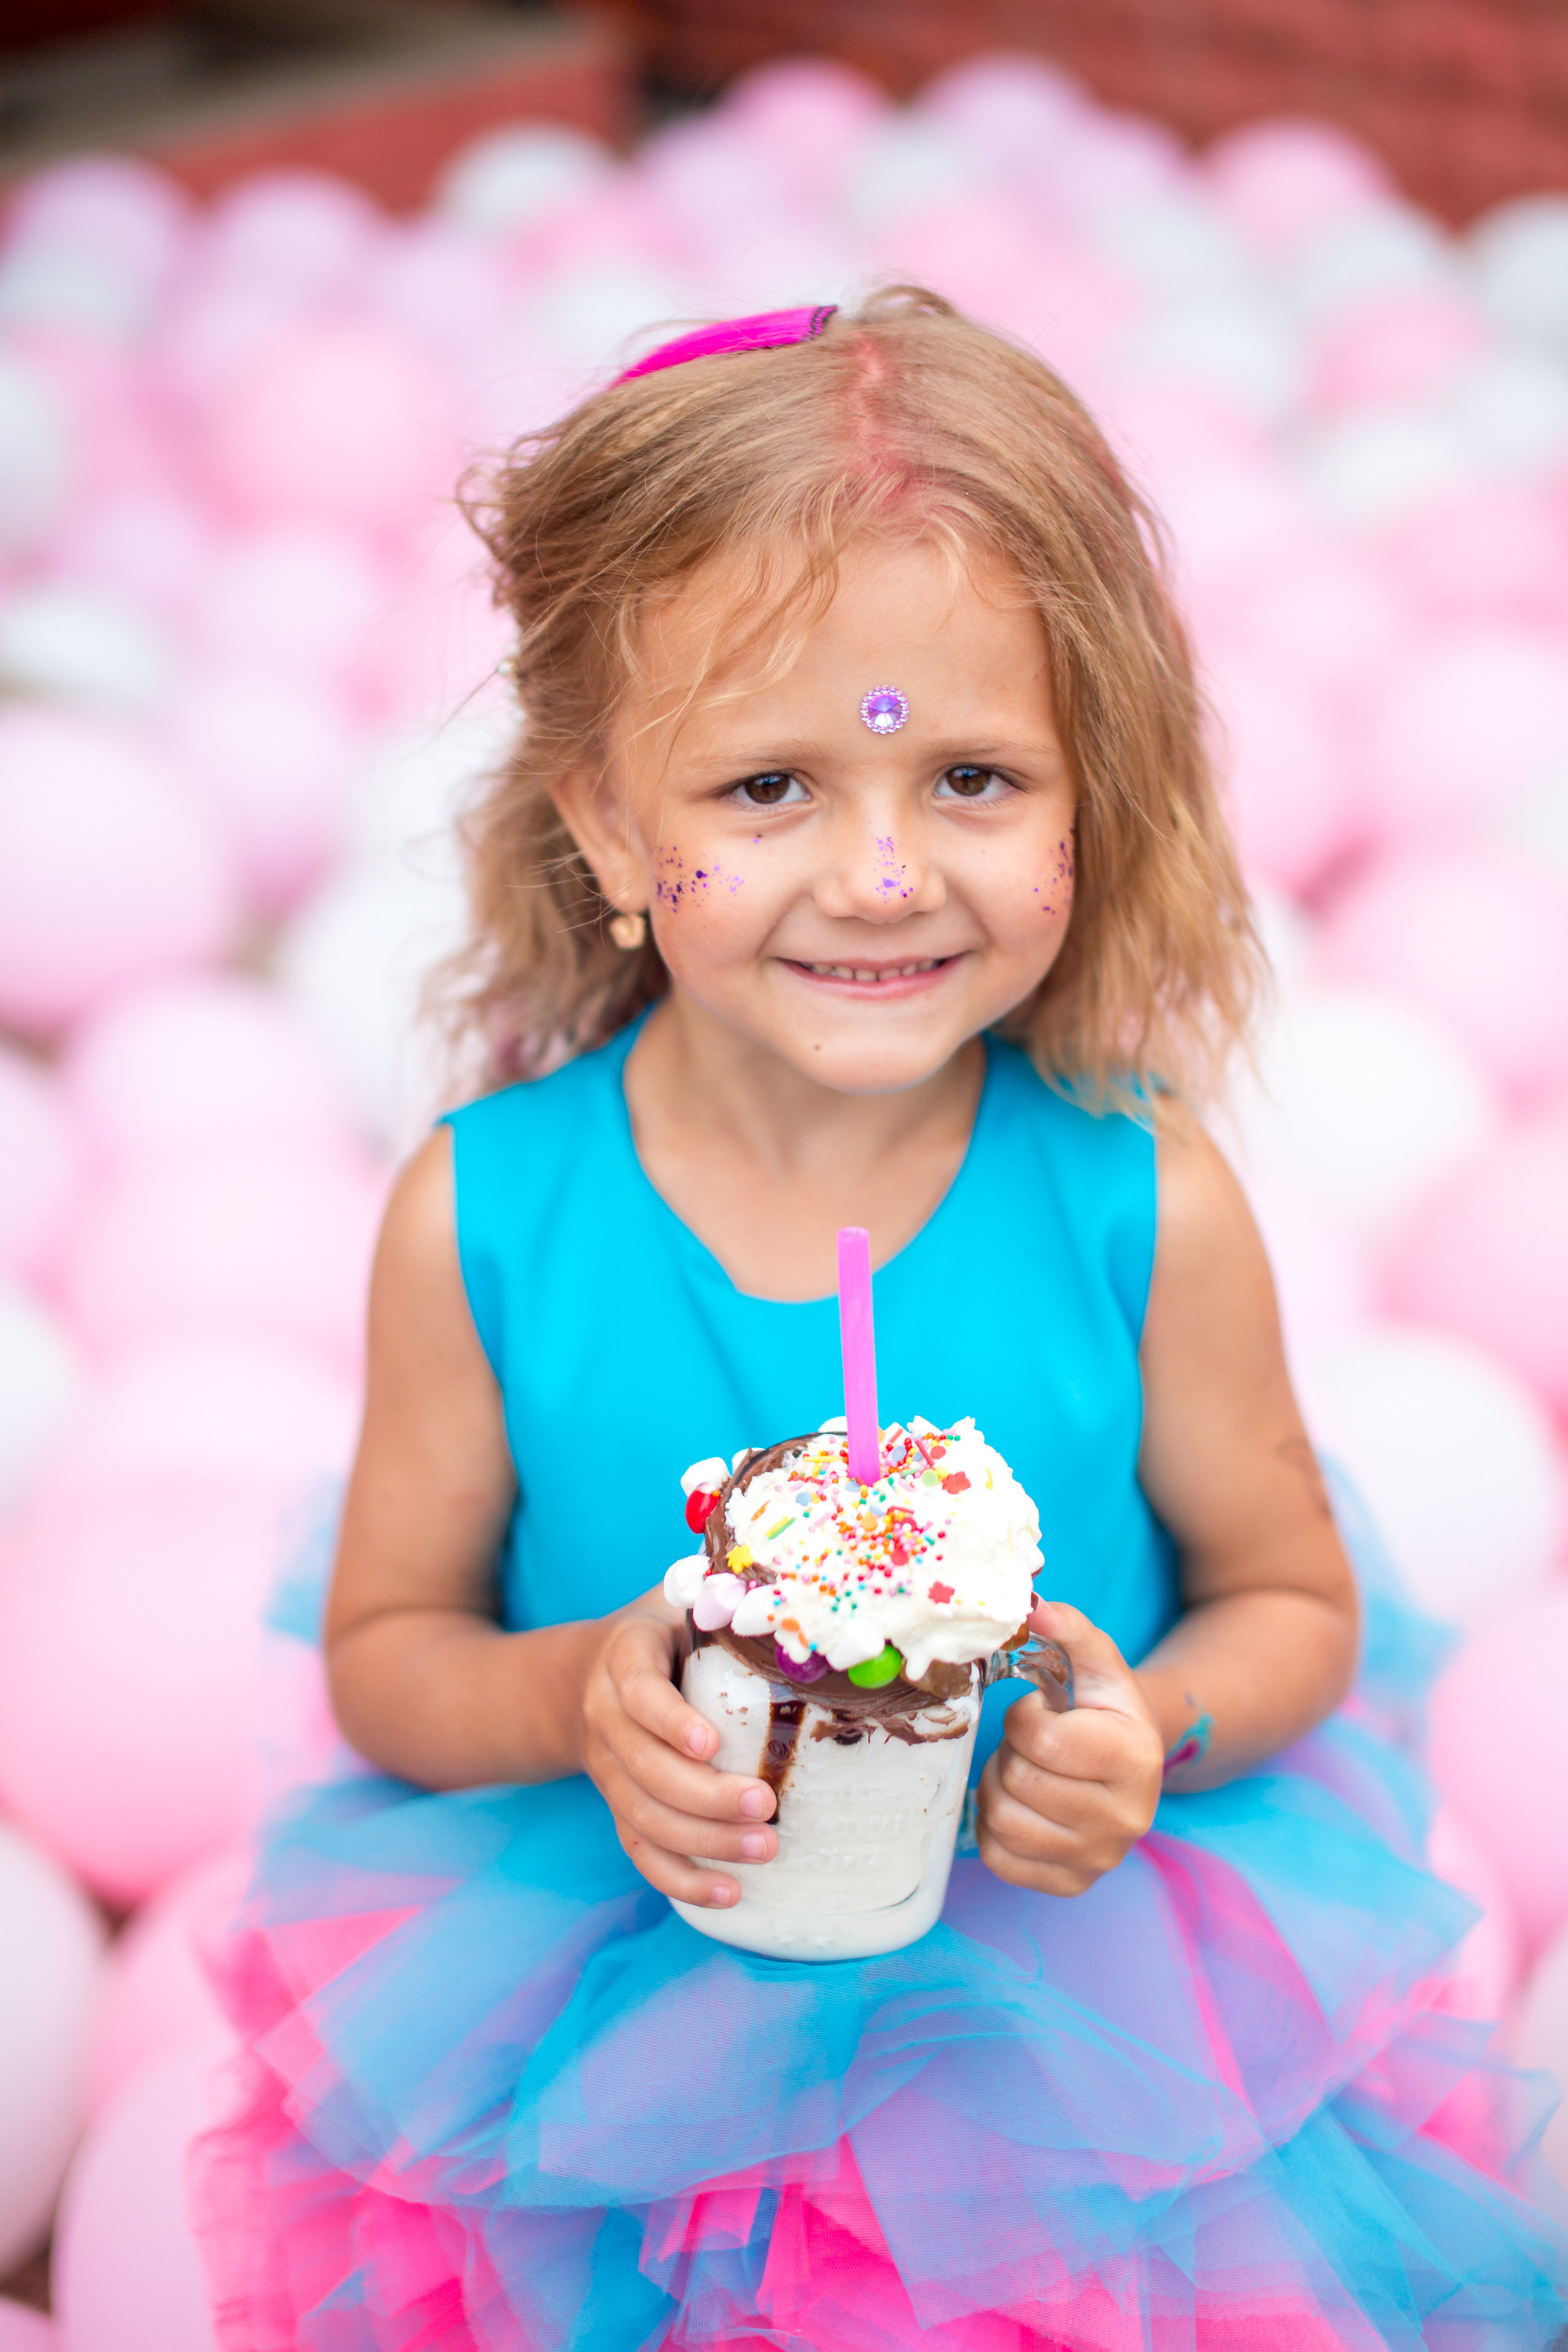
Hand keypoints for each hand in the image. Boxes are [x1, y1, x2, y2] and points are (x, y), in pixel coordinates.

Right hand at [577, 1594, 777, 1907]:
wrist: (581, 1676)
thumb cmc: (659, 1632)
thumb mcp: (678, 1598)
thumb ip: (720, 1590)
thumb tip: (794, 1586)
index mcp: (623, 1658)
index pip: (640, 1693)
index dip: (670, 1722)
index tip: (711, 1744)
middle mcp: (605, 1716)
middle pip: (643, 1769)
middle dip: (705, 1796)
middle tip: (766, 1806)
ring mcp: (607, 1769)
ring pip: (642, 1816)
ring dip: (702, 1842)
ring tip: (764, 1849)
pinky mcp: (618, 1806)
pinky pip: (639, 1850)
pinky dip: (680, 1879)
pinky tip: (729, 1894)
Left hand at [976, 1601, 1162, 1895]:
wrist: (1132, 1768)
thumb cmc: (1105, 1712)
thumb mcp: (1099, 1666)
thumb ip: (1071, 1631)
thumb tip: (1034, 1608)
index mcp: (1135, 1760)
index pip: (1041, 1740)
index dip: (1024, 1718)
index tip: (1042, 1712)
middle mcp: (1125, 1820)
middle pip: (1018, 1781)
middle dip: (1011, 1752)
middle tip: (1032, 1745)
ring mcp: (1099, 1859)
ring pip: (1001, 1821)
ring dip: (999, 1787)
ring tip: (1027, 1771)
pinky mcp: (1070, 1885)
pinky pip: (999, 1859)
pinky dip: (995, 1827)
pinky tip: (1023, 1805)